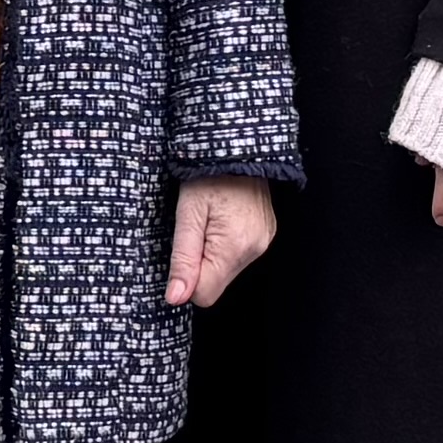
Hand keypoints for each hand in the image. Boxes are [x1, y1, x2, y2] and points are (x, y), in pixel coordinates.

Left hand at [164, 173, 277, 307]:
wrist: (237, 145)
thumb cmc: (208, 173)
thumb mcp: (187, 213)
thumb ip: (182, 259)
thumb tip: (175, 298)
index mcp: (234, 247)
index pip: (204, 295)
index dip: (187, 279)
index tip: (183, 250)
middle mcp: (254, 249)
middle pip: (216, 282)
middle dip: (200, 263)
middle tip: (196, 228)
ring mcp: (264, 241)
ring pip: (227, 269)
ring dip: (212, 253)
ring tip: (210, 220)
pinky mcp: (266, 233)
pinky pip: (239, 254)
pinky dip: (226, 244)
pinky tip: (222, 219)